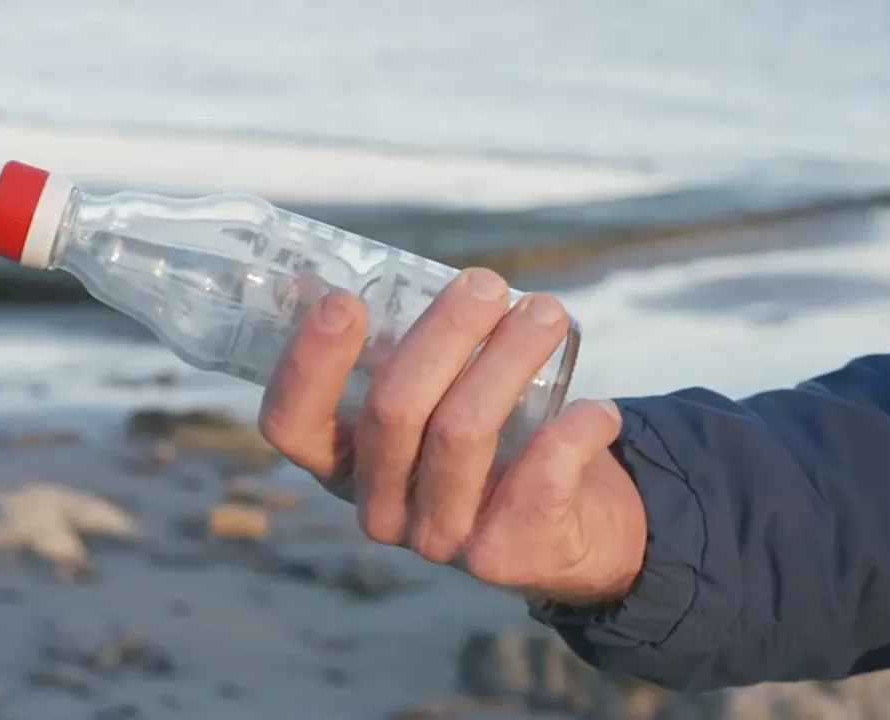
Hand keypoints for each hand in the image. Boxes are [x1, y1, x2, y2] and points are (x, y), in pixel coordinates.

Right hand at [258, 268, 646, 604]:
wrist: (571, 528)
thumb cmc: (491, 438)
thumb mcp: (434, 398)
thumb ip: (396, 349)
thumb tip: (331, 272)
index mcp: (343, 464)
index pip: (292, 425)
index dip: (309, 364)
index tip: (346, 300)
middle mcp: (379, 508)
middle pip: (392, 412)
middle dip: (444, 333)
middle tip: (487, 284)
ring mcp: (437, 538)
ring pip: (461, 434)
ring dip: (510, 359)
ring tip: (547, 311)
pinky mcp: (502, 557)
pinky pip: (536, 481)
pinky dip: (572, 433)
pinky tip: (598, 409)